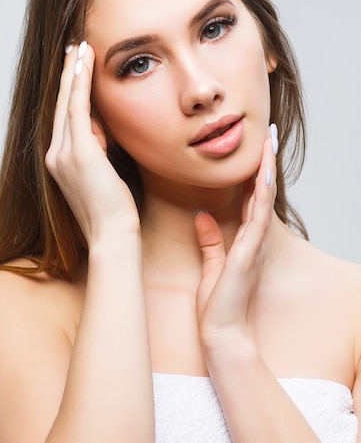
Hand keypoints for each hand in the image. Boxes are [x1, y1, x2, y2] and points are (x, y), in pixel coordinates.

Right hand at [45, 43, 140, 246]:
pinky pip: (77, 108)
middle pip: (61, 105)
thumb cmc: (115, 211)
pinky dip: (79, 83)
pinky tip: (84, 63)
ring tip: (80, 48)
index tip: (78, 69)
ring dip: (73, 73)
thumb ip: (101, 152)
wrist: (112, 235)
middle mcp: (56, 155)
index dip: (70, 90)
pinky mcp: (78, 152)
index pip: (66, 117)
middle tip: (75, 48)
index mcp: (61, 161)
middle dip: (68, 75)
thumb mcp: (105, 175)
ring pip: (67, 102)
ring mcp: (63, 153)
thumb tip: (106, 132)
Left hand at [195, 130, 276, 351]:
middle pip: (262, 194)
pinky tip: (262, 175)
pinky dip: (261, 195)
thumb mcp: (210, 264)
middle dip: (265, 165)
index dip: (254, 174)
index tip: (256, 150)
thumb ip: (209, 238)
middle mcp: (253, 240)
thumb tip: (201, 213)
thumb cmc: (216, 305)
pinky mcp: (248, 253)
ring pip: (263, 200)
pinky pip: (258, 218)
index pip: (251, 199)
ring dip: (266, 171)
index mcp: (244, 241)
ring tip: (269, 145)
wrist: (219, 334)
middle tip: (270, 137)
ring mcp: (253, 246)